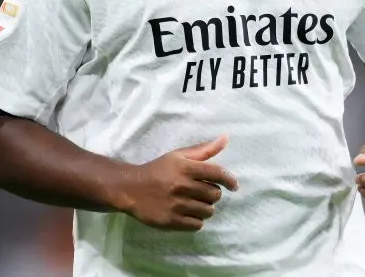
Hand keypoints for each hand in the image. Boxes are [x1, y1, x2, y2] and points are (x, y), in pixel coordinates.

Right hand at [117, 135, 238, 231]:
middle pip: (214, 194)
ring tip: (195, 203)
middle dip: (212, 193)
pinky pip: (197, 225)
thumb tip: (225, 138)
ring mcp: (176, 205)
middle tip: (202, 191)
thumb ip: (203, 150)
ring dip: (205, 207)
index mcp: (185, 168)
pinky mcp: (171, 221)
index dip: (229, 180)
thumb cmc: (158, 170)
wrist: (131, 189)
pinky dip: (196, 220)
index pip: (217, 173)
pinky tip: (188, 213)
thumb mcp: (178, 156)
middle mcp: (182, 186)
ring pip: (208, 211)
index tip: (233, 185)